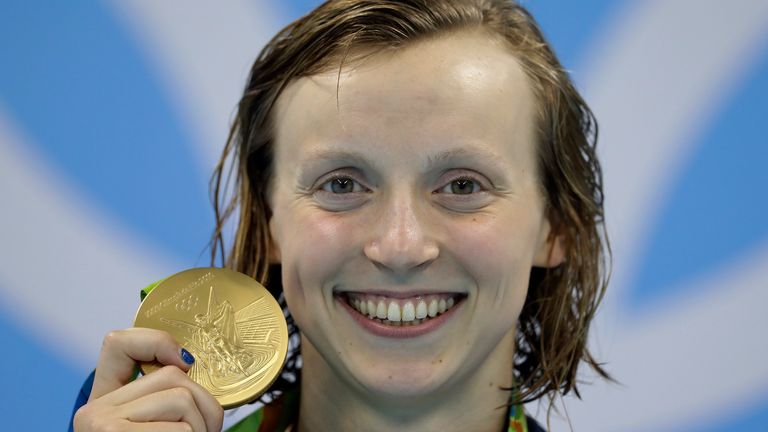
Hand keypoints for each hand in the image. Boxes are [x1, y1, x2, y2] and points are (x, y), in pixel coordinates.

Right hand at [73, 328, 223, 431]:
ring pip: (181, 398)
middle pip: (172, 375)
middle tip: (206, 430)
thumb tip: (189, 365)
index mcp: (103, 405)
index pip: (117, 344)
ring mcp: (100, 422)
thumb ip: (162, 398)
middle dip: (204, 405)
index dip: (157, 341)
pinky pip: (182, 428)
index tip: (186, 363)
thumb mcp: (155, 423)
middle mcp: (93, 411)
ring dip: (203, 427)